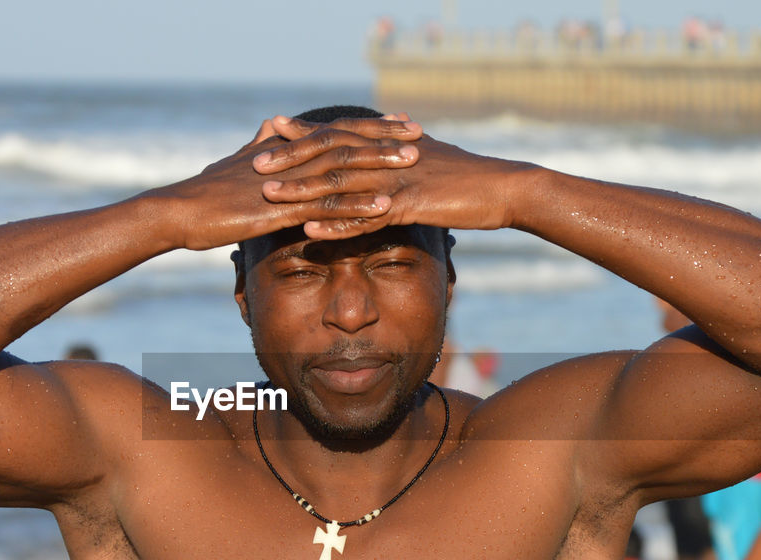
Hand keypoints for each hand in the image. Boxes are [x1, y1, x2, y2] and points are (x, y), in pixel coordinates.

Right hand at [153, 116, 422, 250]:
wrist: (180, 212)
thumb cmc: (207, 193)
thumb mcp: (237, 163)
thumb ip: (261, 144)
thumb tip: (273, 126)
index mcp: (285, 148)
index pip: (334, 131)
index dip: (368, 127)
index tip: (398, 122)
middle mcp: (291, 159)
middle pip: (345, 143)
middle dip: (384, 138)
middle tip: (419, 133)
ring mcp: (289, 183)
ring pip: (342, 170)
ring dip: (379, 166)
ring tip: (413, 164)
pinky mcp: (283, 210)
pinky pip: (327, 207)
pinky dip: (357, 206)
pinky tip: (384, 207)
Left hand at [255, 115, 536, 238]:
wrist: (506, 188)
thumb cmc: (471, 177)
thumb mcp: (435, 156)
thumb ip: (407, 148)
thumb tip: (398, 129)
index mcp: (390, 146)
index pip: (339, 134)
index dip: (305, 134)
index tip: (271, 130)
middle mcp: (388, 157)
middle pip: (330, 155)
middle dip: (291, 159)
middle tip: (254, 162)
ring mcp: (397, 180)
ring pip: (341, 184)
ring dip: (303, 190)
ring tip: (270, 195)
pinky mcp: (411, 205)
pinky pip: (366, 216)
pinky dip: (337, 224)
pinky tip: (312, 229)